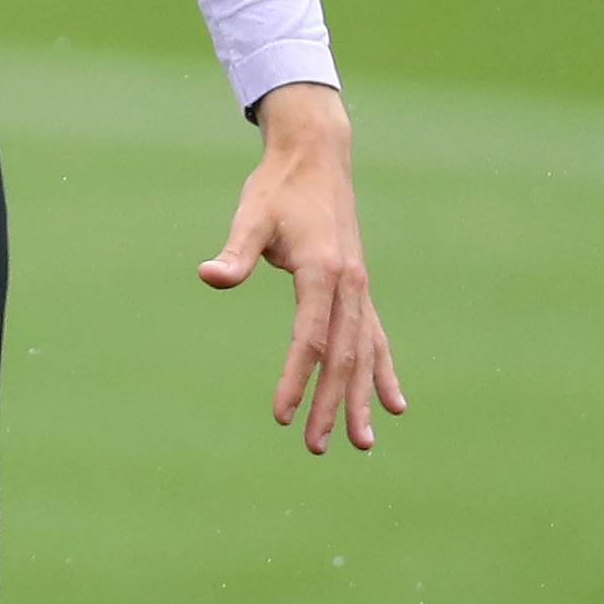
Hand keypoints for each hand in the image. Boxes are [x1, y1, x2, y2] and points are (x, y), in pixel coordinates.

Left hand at [201, 81, 406, 455]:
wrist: (316, 156)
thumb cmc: (278, 188)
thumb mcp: (251, 215)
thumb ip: (236, 252)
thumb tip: (209, 275)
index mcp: (321, 270)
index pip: (309, 337)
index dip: (296, 378)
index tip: (281, 415)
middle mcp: (350, 284)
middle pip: (341, 356)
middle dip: (329, 405)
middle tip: (314, 447)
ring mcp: (360, 289)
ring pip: (365, 354)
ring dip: (362, 399)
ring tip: (361, 445)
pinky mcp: (360, 290)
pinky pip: (377, 339)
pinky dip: (384, 372)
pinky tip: (394, 405)